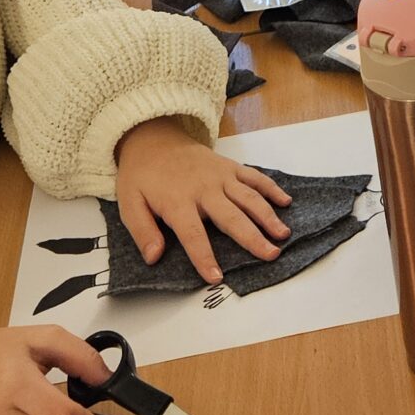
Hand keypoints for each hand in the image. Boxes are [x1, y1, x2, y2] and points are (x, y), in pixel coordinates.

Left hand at [114, 116, 291, 284]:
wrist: (153, 137)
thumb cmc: (142, 175)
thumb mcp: (129, 203)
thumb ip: (142, 231)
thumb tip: (154, 257)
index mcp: (177, 201)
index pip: (193, 235)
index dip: (204, 257)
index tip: (217, 278)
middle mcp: (203, 188)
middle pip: (231, 216)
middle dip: (252, 237)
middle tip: (271, 254)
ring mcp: (220, 176)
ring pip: (248, 197)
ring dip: (267, 215)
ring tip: (283, 234)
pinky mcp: (229, 166)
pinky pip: (253, 177)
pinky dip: (270, 188)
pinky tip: (285, 201)